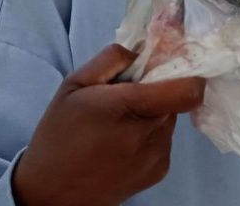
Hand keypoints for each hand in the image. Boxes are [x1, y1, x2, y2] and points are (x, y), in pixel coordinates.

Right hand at [13, 44, 204, 205]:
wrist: (52, 194)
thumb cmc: (59, 136)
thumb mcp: (73, 85)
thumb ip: (112, 59)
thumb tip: (144, 48)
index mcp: (127, 107)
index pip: (187, 89)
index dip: (186, 72)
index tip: (168, 66)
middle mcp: (148, 134)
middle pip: (175, 99)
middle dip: (158, 91)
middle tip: (126, 97)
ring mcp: (157, 155)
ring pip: (169, 119)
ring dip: (153, 114)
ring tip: (119, 124)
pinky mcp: (160, 171)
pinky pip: (165, 140)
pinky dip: (150, 135)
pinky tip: (122, 144)